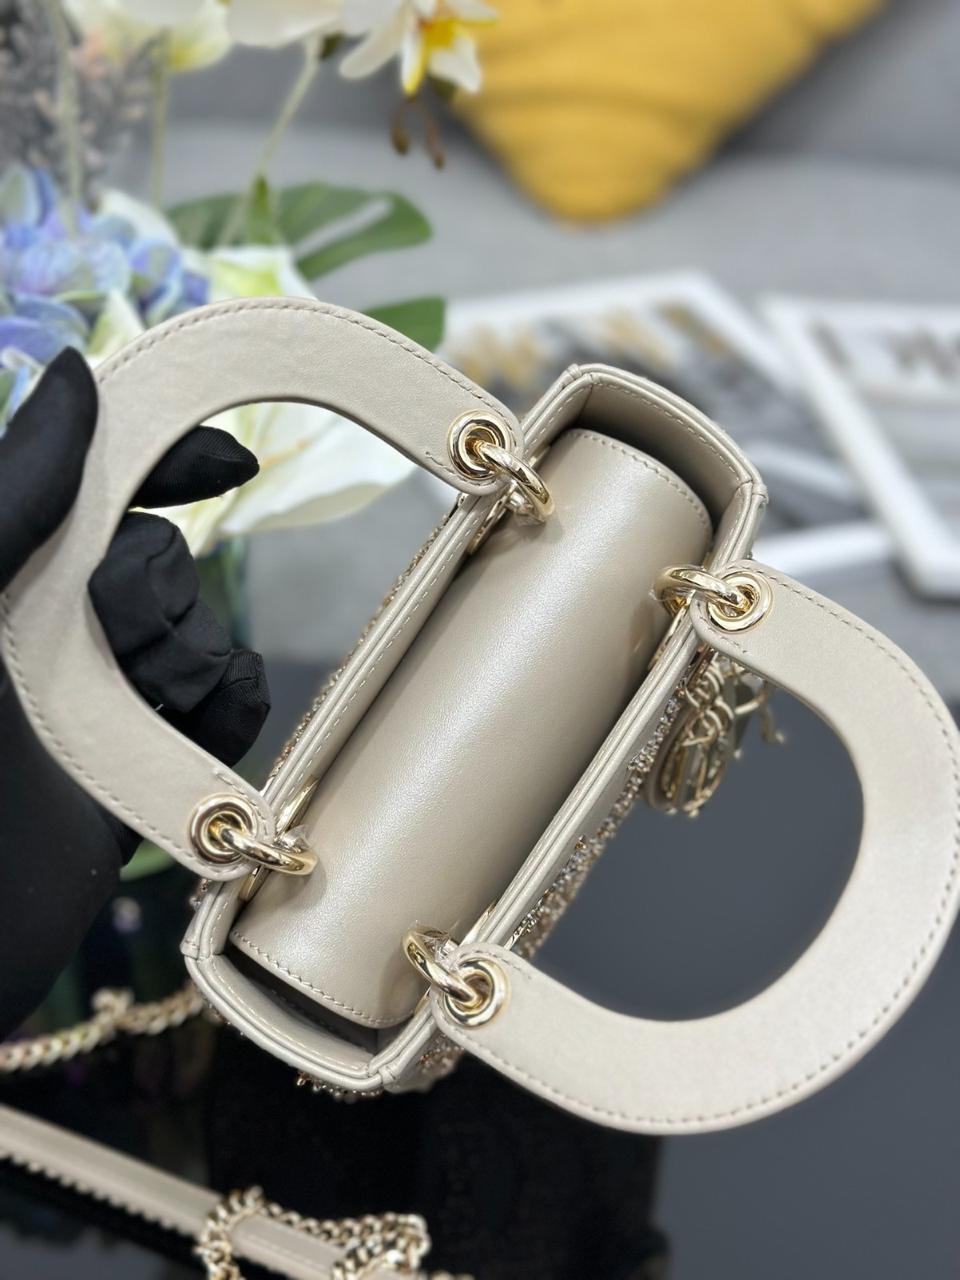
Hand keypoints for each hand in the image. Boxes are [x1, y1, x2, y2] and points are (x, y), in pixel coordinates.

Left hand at [0, 350, 270, 1035]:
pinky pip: (224, 711)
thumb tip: (83, 374)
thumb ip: (8, 493)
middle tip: (105, 659)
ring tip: (145, 721)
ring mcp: (97, 705)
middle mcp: (45, 633)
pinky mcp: (141, 771)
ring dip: (191, 670)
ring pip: (200, 638)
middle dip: (151, 605)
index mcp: (4, 583)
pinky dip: (228, 716)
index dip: (161, 458)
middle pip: (159, 566)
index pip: (89, 488)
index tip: (235, 459)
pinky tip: (200, 744)